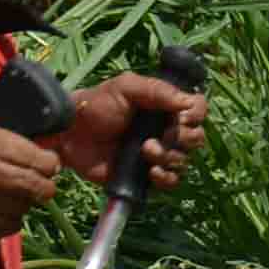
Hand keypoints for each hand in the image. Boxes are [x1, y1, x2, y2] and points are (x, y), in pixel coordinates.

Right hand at [0, 117, 65, 240]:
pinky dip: (13, 218)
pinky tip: (5, 208)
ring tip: (19, 195)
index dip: (50, 164)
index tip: (49, 165)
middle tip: (43, 184)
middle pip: (33, 186)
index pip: (35, 159)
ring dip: (27, 202)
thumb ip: (13, 140)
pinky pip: (8, 226)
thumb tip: (48, 156)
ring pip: (22, 207)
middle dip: (45, 186)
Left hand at [60, 70, 207, 187]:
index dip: (195, 115)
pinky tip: (150, 171)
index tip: (180, 117)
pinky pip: (171, 181)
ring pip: (184, 160)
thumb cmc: (97, 104)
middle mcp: (165, 129)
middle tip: (157, 136)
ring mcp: (157, 153)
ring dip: (169, 157)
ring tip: (145, 151)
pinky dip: (165, 177)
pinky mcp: (146, 175)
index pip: (198, 109)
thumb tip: (188, 103)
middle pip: (196, 137)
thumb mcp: (125, 87)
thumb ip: (158, 90)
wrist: (71, 133)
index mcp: (164, 106)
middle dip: (181, 138)